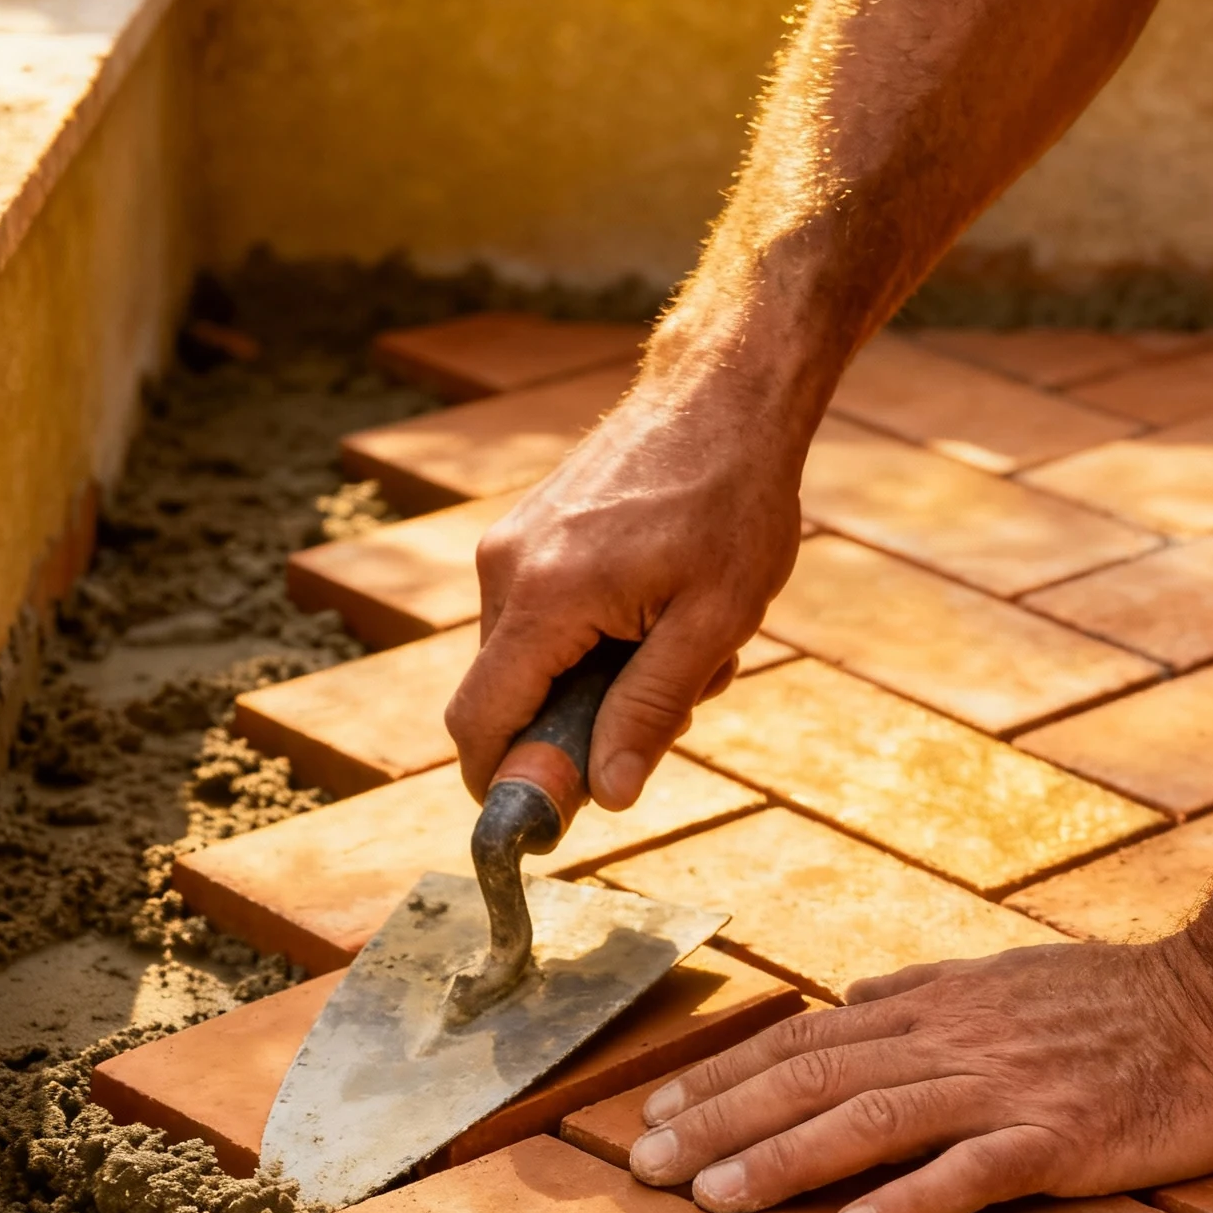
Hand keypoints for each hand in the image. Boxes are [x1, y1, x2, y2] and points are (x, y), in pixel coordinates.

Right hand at [444, 367, 807, 813]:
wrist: (724, 392)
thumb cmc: (732, 502)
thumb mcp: (714, 622)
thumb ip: (650, 711)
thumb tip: (605, 797)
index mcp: (546, 597)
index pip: (480, 722)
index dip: (502, 784)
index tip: (548, 820)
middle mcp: (505, 568)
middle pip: (504, 699)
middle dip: (576, 727)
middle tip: (672, 703)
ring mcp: (508, 545)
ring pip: (528, 663)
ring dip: (596, 682)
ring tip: (679, 641)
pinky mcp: (523, 533)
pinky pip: (540, 621)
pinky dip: (594, 641)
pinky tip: (658, 608)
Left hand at [627, 934, 1212, 1212]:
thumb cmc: (1120, 1000)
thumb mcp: (1005, 977)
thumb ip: (921, 992)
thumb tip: (847, 1000)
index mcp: (934, 1008)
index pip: (803, 1042)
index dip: (724, 1076)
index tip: (657, 1111)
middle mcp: (952, 1041)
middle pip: (812, 1079)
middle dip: (721, 1122)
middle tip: (646, 1168)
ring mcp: (1005, 1088)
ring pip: (871, 1120)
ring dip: (785, 1159)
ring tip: (715, 1199)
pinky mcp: (1062, 1137)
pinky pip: (975, 1169)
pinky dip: (911, 1199)